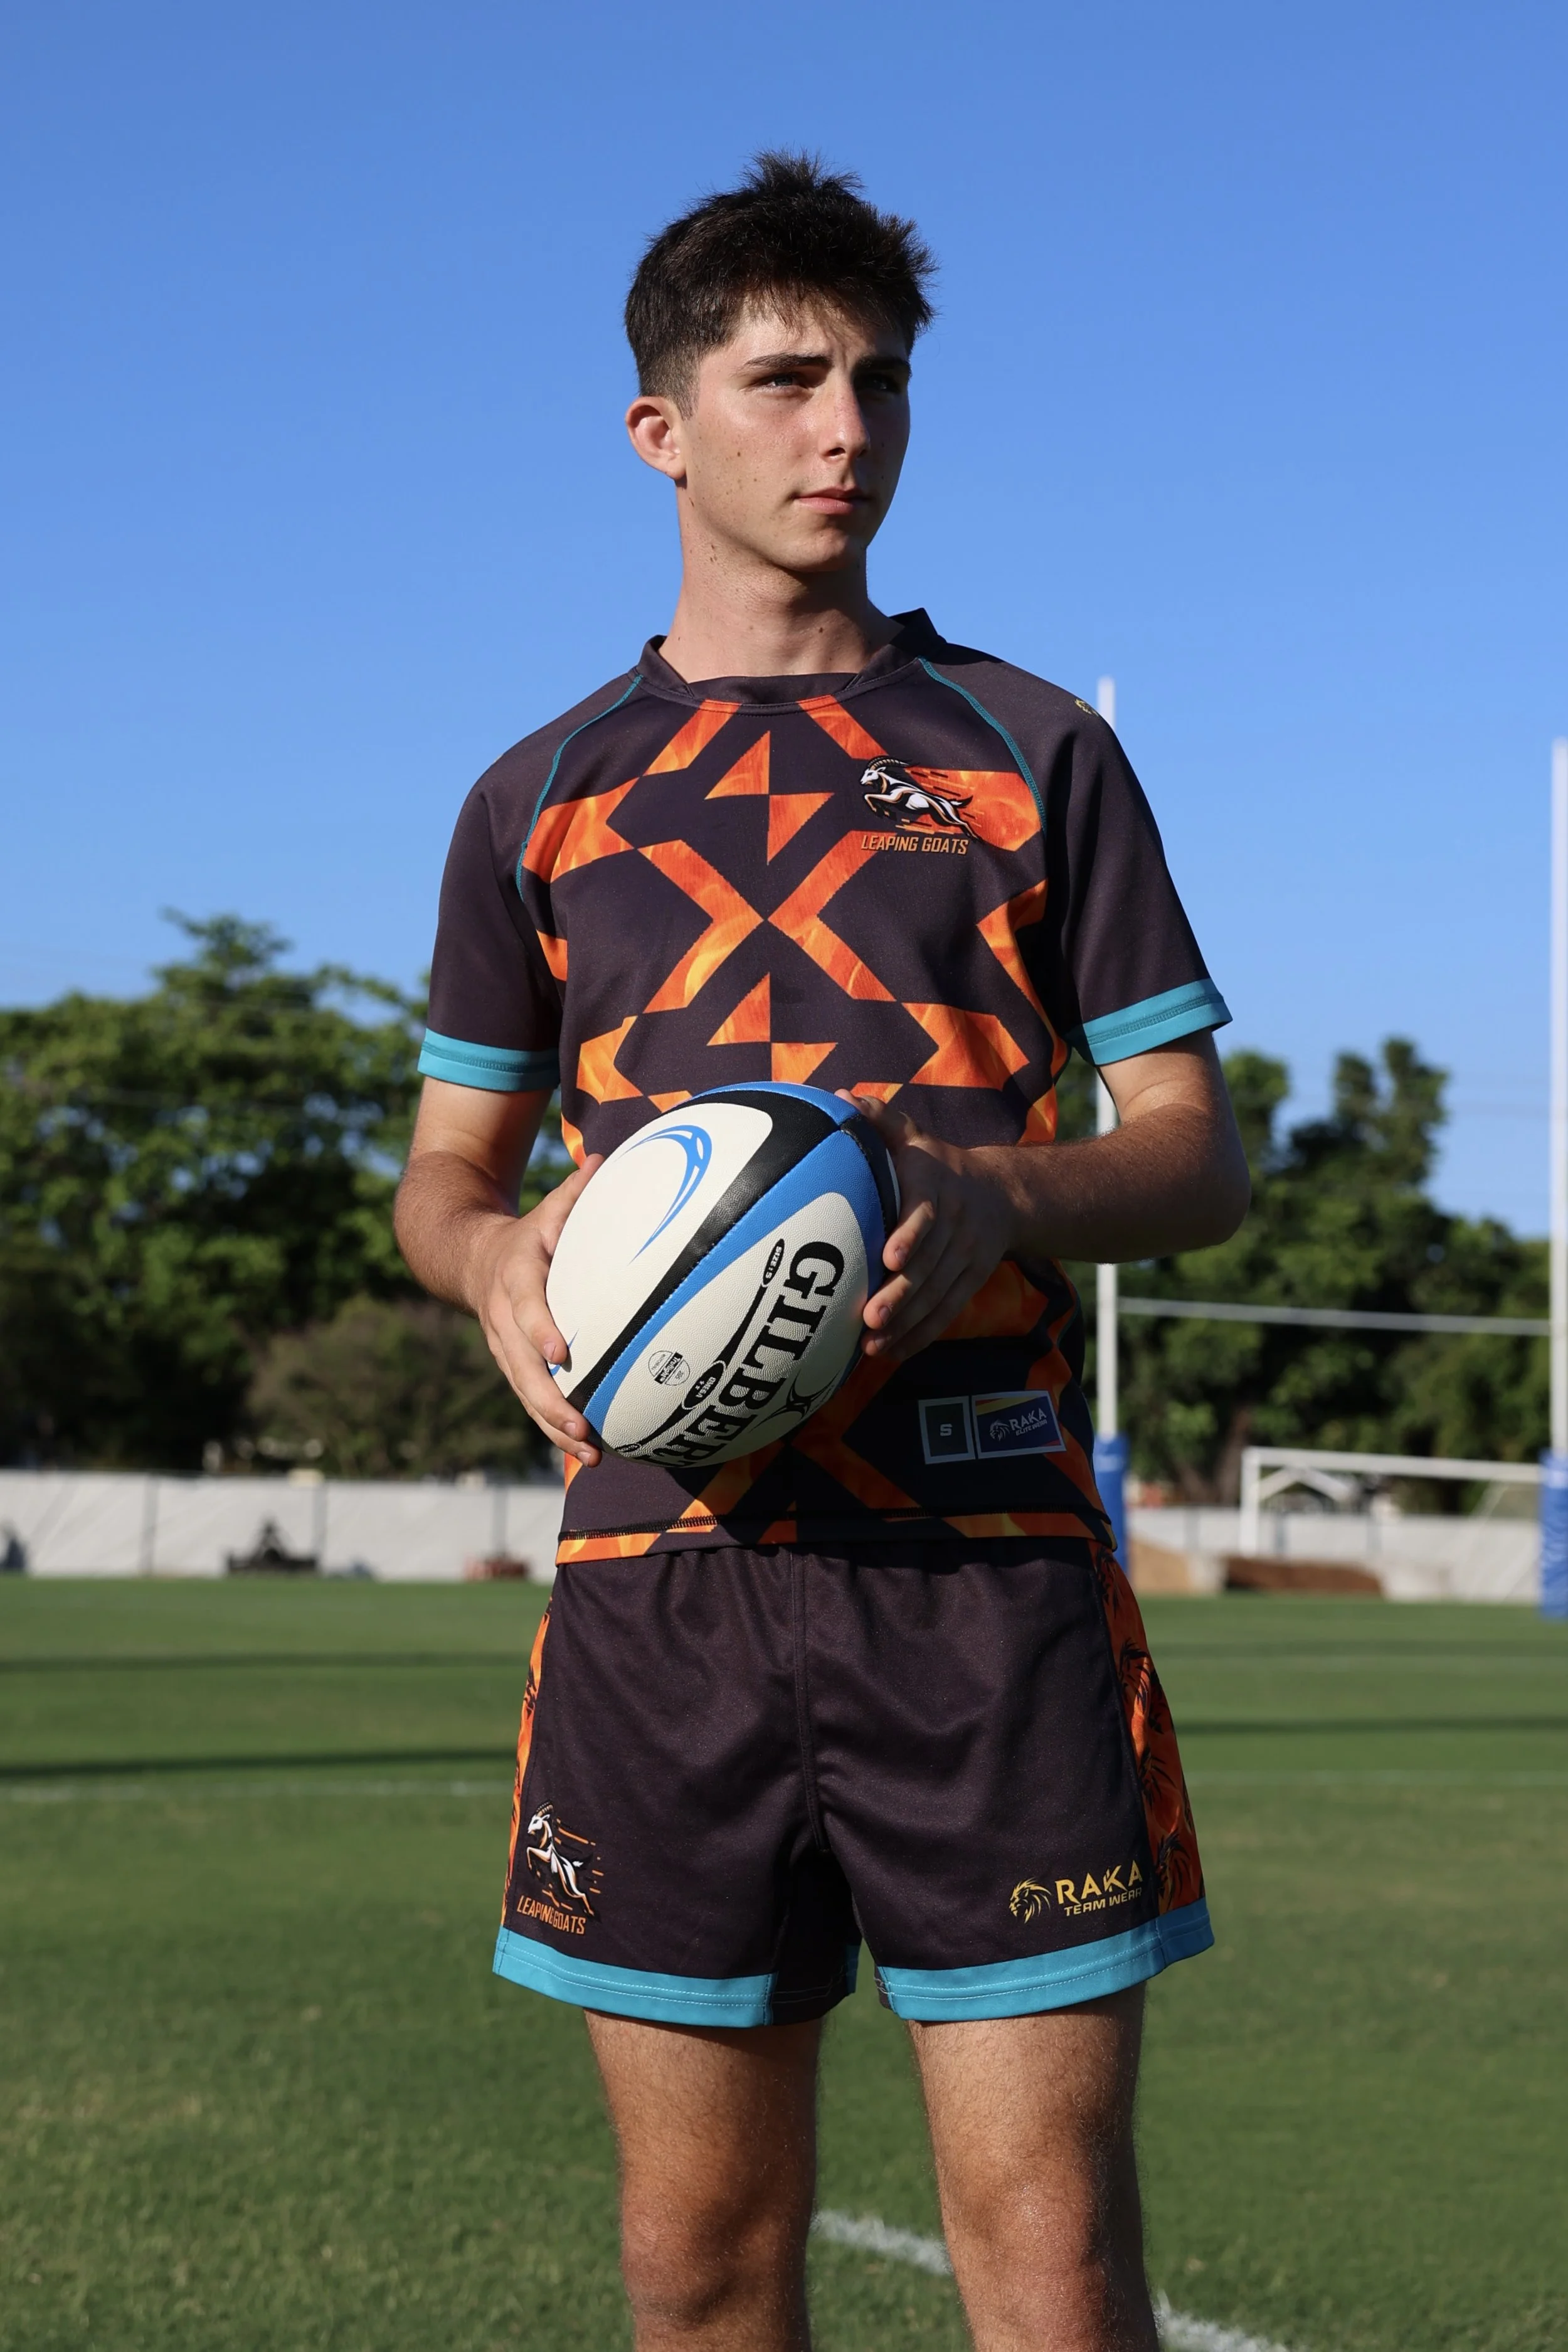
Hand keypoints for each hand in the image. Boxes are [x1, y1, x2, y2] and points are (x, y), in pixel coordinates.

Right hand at [468, 1156, 604, 1463]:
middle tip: (583, 1427)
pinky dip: (555, 1428)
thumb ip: (577, 1191)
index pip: (525, 1305)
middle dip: (551, 1401)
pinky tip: (589, 1453)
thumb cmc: (526, 1231)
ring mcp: (505, 1347)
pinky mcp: (513, 1366)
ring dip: (556, 1427)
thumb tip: (608, 1158)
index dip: (540, 1328)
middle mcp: (504, 1318)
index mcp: (515, 1277)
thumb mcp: (546, 1207)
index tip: (563, 1352)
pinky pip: (532, 1400)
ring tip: (593, 1453)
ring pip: (526, 1393)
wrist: (466, 1257)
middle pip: (523, 1368)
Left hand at [844, 1097, 1021, 1361]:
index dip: (910, 1236)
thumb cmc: (938, 1163)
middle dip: (901, 1295)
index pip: (925, 1214)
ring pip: (938, 1295)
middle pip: (930, 1265)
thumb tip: (839, 1098)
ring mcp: (965, 1258)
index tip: (890, 1258)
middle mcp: (955, 1226)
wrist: (1002, 1193)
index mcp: (937, 1189)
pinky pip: (947, 1312)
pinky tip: (891, 1353)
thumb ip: (880, 1120)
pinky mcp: (970, 1281)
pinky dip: (921, 1335)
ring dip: (907, 1323)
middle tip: (869, 1318)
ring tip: (872, 1345)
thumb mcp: (915, 1135)